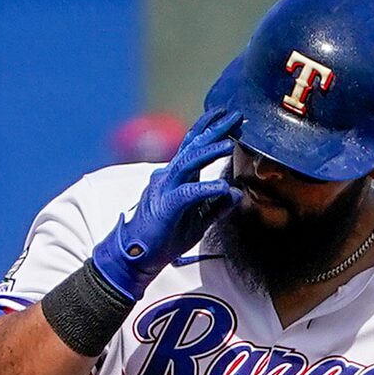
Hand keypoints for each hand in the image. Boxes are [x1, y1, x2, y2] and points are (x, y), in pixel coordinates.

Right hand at [89, 107, 238, 298]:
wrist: (136, 258)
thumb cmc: (163, 238)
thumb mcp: (198, 220)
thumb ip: (217, 206)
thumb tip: (237, 194)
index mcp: (177, 178)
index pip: (194, 147)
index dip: (210, 129)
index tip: (228, 116)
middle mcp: (169, 177)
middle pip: (193, 147)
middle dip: (215, 130)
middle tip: (235, 116)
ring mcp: (165, 190)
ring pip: (188, 163)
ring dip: (209, 151)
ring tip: (229, 143)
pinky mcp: (165, 207)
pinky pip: (187, 193)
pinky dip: (206, 188)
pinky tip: (222, 187)